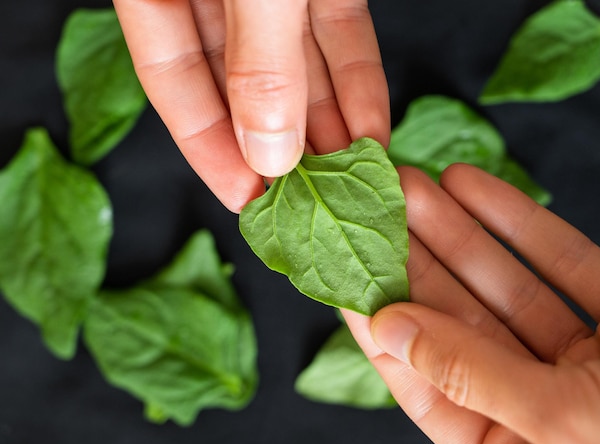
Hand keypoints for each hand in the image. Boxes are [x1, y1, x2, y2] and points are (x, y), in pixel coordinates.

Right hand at [113, 0, 388, 211]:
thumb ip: (257, 57)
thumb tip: (268, 148)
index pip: (170, 79)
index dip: (205, 147)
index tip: (244, 200)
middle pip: (236, 83)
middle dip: (277, 144)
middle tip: (309, 201)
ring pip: (292, 62)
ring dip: (324, 121)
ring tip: (351, 177)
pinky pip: (336, 27)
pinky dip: (354, 75)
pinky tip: (370, 123)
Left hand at [344, 164, 599, 443]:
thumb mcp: (561, 422)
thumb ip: (471, 373)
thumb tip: (390, 327)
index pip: (423, 381)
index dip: (379, 325)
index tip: (343, 271)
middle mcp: (536, 401)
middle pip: (459, 320)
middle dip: (414, 259)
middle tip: (374, 206)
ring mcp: (580, 357)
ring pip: (504, 284)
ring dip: (456, 230)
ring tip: (409, 183)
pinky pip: (563, 263)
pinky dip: (519, 221)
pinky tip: (470, 184)